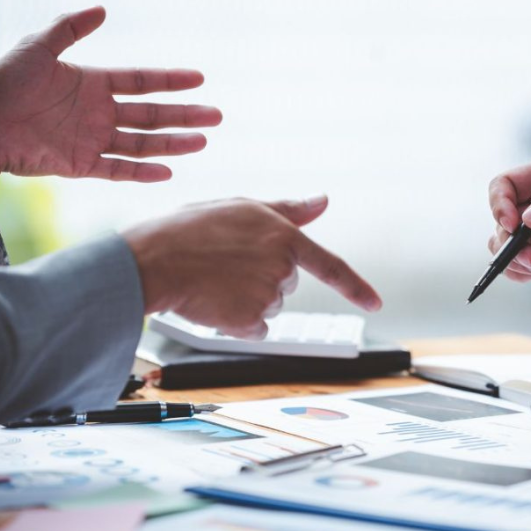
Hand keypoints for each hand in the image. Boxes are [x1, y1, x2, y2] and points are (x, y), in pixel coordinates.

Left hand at [0, 6, 221, 182]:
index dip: (170, 80)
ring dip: (174, 143)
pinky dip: (143, 172)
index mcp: (94, 84)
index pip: (141, 82)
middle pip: (152, 114)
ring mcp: (93, 141)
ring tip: (203, 141)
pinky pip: (119, 170)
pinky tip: (169, 171)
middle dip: (185, 115)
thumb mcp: (37, 47)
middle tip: (217, 115)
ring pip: (143, 143)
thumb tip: (103, 9)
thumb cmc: (4, 84)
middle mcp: (100, 114)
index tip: (199, 78)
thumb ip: (70, 29)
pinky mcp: (82, 165)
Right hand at [123, 195, 381, 337]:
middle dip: (262, 276)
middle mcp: (282, 267)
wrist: (154, 260)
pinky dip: (238, 322)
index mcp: (285, 236)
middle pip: (287, 284)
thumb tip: (323, 201)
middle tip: (226, 263)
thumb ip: (289, 210)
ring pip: (270, 307)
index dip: (356, 287)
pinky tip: (215, 302)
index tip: (375, 304)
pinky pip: (255, 328)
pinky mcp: (250, 321)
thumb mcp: (242, 207)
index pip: (332, 266)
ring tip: (216, 279)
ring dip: (248, 299)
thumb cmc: (191, 229)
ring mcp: (268, 296)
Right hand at [487, 159, 530, 280]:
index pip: (503, 186)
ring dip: (510, 257)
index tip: (512, 222)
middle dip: (506, 237)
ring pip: (503, 246)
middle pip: (500, 220)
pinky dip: (519, 271)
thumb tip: (529, 218)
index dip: (499, 203)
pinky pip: (519, 267)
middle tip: (525, 250)